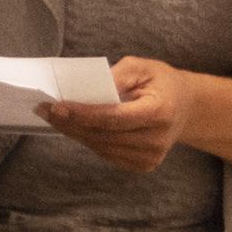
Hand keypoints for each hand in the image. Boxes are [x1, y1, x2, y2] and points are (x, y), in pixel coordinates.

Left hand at [39, 56, 196, 173]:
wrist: (187, 107)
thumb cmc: (162, 83)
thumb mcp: (143, 67)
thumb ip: (116, 75)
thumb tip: (86, 89)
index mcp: (160, 112)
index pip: (113, 117)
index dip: (82, 113)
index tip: (56, 106)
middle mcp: (157, 139)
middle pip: (103, 134)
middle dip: (70, 122)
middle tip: (44, 109)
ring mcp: (151, 156)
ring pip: (101, 147)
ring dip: (76, 132)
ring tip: (56, 117)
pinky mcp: (144, 165)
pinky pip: (107, 154)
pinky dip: (90, 140)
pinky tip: (77, 128)